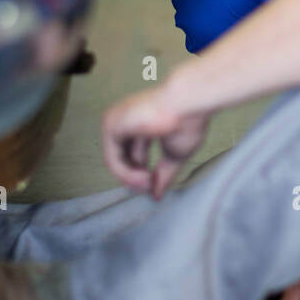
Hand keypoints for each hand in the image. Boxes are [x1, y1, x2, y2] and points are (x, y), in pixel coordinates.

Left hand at [102, 82, 209, 197]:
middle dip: (136, 177)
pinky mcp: (111, 126)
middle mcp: (126, 121)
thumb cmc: (187, 120)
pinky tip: (145, 178)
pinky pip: (113, 159)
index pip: (135, 155)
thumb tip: (156, 196)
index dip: (144, 174)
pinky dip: (127, 174)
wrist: (188, 103)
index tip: (155, 187)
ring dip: (132, 179)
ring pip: (116, 161)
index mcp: (141, 123)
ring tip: (149, 184)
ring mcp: (116, 122)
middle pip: (124, 158)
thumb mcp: (174, 154)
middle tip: (150, 189)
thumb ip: (163, 175)